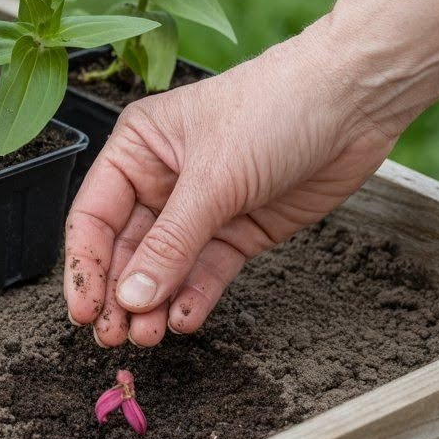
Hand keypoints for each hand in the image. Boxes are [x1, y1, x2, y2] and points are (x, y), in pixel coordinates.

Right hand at [63, 34, 397, 346]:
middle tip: (113, 336)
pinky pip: (207, 272)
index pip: (94, 216)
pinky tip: (185, 320)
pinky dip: (195, 298)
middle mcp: (161, 179)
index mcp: (137, 149)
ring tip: (149, 337)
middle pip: (125, 249)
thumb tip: (131, 298)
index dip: (85, 265)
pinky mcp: (239, 230)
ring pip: (165, 268)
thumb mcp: (214, 177)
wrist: (355, 101)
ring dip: (155, 303)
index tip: (82, 311)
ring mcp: (201, 208)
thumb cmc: (276, 108)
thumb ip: (171, 243)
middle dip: (119, 294)